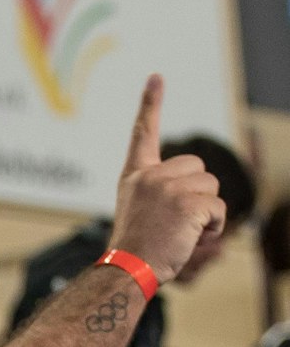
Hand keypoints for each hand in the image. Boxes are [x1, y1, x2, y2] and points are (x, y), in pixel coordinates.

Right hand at [108, 75, 225, 283]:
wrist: (127, 269)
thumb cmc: (136, 249)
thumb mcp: (139, 212)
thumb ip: (161, 192)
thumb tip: (202, 198)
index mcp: (135, 176)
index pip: (143, 133)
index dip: (151, 104)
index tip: (156, 77)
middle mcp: (150, 176)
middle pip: (198, 168)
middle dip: (199, 193)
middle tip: (177, 221)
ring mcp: (168, 187)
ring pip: (211, 187)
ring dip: (207, 213)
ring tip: (181, 232)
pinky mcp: (187, 202)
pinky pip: (219, 208)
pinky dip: (213, 227)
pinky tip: (191, 238)